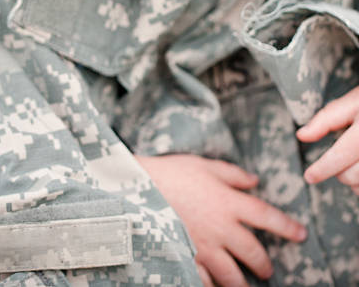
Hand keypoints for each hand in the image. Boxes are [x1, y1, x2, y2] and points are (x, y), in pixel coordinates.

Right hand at [135, 154, 306, 286]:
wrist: (140, 188)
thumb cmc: (173, 172)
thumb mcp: (205, 165)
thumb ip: (232, 174)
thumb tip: (254, 181)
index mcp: (229, 202)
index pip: (267, 216)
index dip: (287, 227)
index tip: (300, 234)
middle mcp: (222, 227)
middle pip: (253, 252)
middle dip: (264, 264)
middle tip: (267, 270)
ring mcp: (205, 247)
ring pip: (233, 275)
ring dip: (243, 283)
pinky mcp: (187, 258)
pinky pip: (205, 281)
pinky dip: (211, 285)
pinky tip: (213, 285)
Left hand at [296, 87, 358, 193]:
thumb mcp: (354, 101)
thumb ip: (327, 118)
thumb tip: (302, 136)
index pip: (339, 157)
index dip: (321, 169)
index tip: (309, 176)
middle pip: (351, 176)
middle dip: (339, 172)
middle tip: (339, 161)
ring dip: (355, 183)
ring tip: (353, 167)